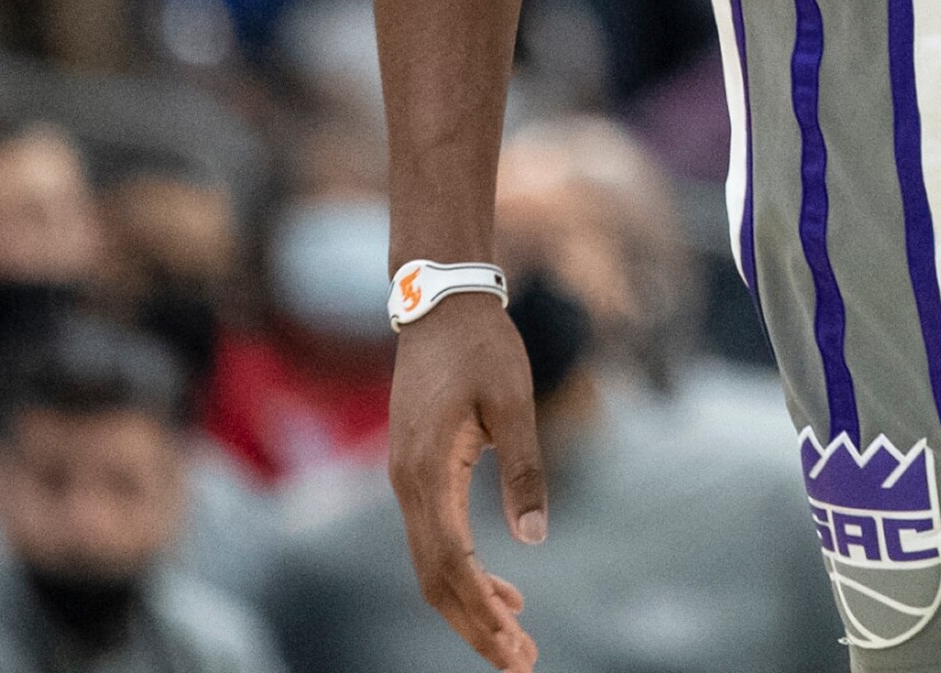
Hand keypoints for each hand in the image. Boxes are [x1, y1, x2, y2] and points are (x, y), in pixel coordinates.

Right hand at [387, 294, 550, 670]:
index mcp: (426, 471)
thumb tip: (534, 540)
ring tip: (517, 638)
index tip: (515, 646)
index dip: (481, 612)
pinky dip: (465, 571)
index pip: (450, 564)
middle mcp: (406, 484)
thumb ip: (524, 470)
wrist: (440, 303)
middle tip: (520, 663)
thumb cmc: (482, 347)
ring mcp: (406, 480)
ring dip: (470, 605)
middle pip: (433, 579)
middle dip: (474, 625)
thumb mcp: (514, 403)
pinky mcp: (416, 473)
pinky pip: (435, 538)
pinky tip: (502, 588)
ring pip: (431, 564)